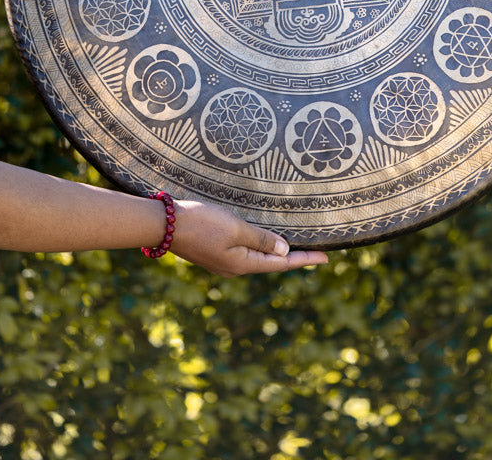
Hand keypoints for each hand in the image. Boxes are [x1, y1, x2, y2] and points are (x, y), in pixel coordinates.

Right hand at [172, 199, 327, 276]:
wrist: (165, 224)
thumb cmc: (202, 223)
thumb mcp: (236, 228)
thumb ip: (262, 240)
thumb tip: (284, 252)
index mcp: (242, 264)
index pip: (281, 263)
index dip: (304, 259)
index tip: (326, 258)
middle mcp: (234, 267)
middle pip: (270, 263)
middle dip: (292, 257)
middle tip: (314, 251)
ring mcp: (222, 262)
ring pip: (256, 257)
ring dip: (275, 252)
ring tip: (293, 246)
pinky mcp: (213, 252)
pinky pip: (244, 251)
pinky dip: (259, 246)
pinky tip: (262, 240)